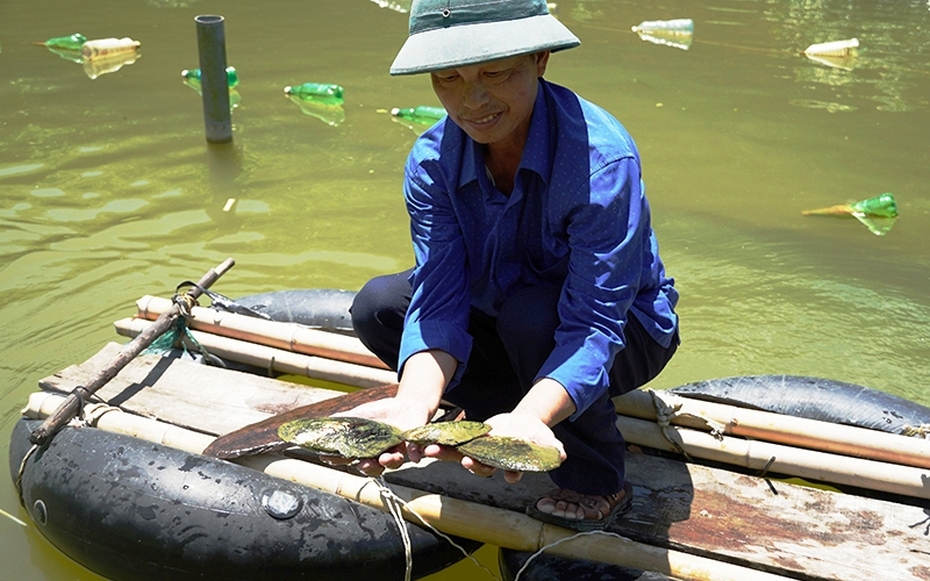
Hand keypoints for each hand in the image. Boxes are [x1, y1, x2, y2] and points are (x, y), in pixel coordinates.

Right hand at [326, 396, 432, 475]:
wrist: (406, 405)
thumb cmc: (381, 413)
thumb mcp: (361, 413)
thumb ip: (345, 420)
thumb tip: (324, 422)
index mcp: (365, 449)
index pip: (350, 458)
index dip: (340, 460)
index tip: (331, 457)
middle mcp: (379, 454)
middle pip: (372, 468)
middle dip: (367, 468)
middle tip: (364, 464)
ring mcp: (396, 451)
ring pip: (393, 464)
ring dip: (389, 462)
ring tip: (385, 457)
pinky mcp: (412, 445)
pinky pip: (414, 453)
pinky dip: (414, 455)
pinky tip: (414, 457)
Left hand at [421, 411, 566, 483]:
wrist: (524, 425)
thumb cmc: (536, 436)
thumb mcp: (547, 440)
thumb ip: (553, 448)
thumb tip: (561, 454)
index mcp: (511, 463)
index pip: (507, 471)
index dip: (505, 472)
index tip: (506, 473)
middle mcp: (492, 461)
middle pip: (479, 466)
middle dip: (471, 465)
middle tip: (464, 461)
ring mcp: (479, 452)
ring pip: (460, 456)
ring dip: (445, 454)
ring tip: (431, 450)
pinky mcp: (470, 441)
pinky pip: (453, 443)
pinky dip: (440, 442)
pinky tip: (427, 439)